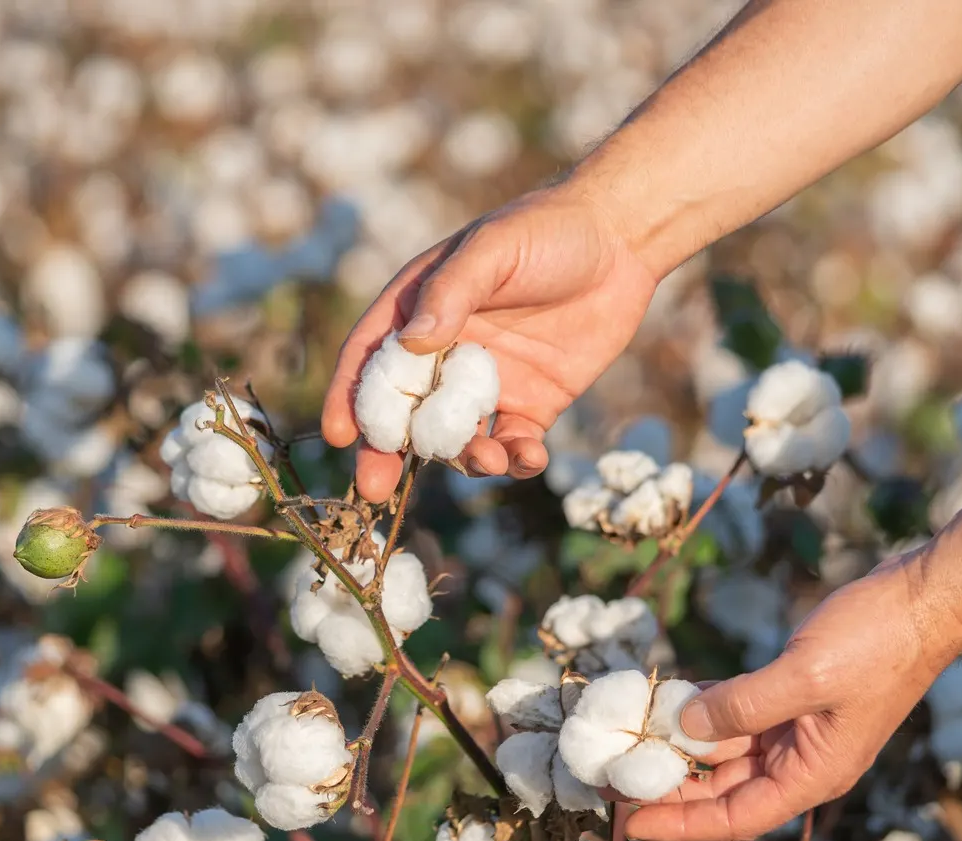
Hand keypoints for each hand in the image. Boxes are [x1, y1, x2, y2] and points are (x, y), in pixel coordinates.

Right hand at [321, 184, 659, 501]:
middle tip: (376, 487)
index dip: (349, 396)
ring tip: (485, 457)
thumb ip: (450, 294)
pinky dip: (516, 460)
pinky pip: (512, 445)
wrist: (622, 240)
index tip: (340, 434)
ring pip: (456, 438)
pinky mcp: (531, 405)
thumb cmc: (546, 230)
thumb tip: (412, 343)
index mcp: (418, 311)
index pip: (370, 359)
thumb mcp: (492, 251)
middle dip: (387, 452)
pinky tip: (530, 457)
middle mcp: (445, 353)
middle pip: (403, 411)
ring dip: (462, 457)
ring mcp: (486, 384)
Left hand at [623, 554, 961, 840]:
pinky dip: (702, 706)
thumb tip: (685, 725)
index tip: (629, 823)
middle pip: (723, 789)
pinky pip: (737, 711)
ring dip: (679, 744)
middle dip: (668, 786)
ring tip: (625, 739)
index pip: (736, 817)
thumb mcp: (804, 675)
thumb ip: (743, 705)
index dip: (680, 823)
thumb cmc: (878, 642)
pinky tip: (665, 697)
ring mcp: (799, 728)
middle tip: (610, 780)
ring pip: (724, 749)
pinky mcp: (794, 695)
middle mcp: (803, 760)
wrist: (927, 598)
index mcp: (813, 774)